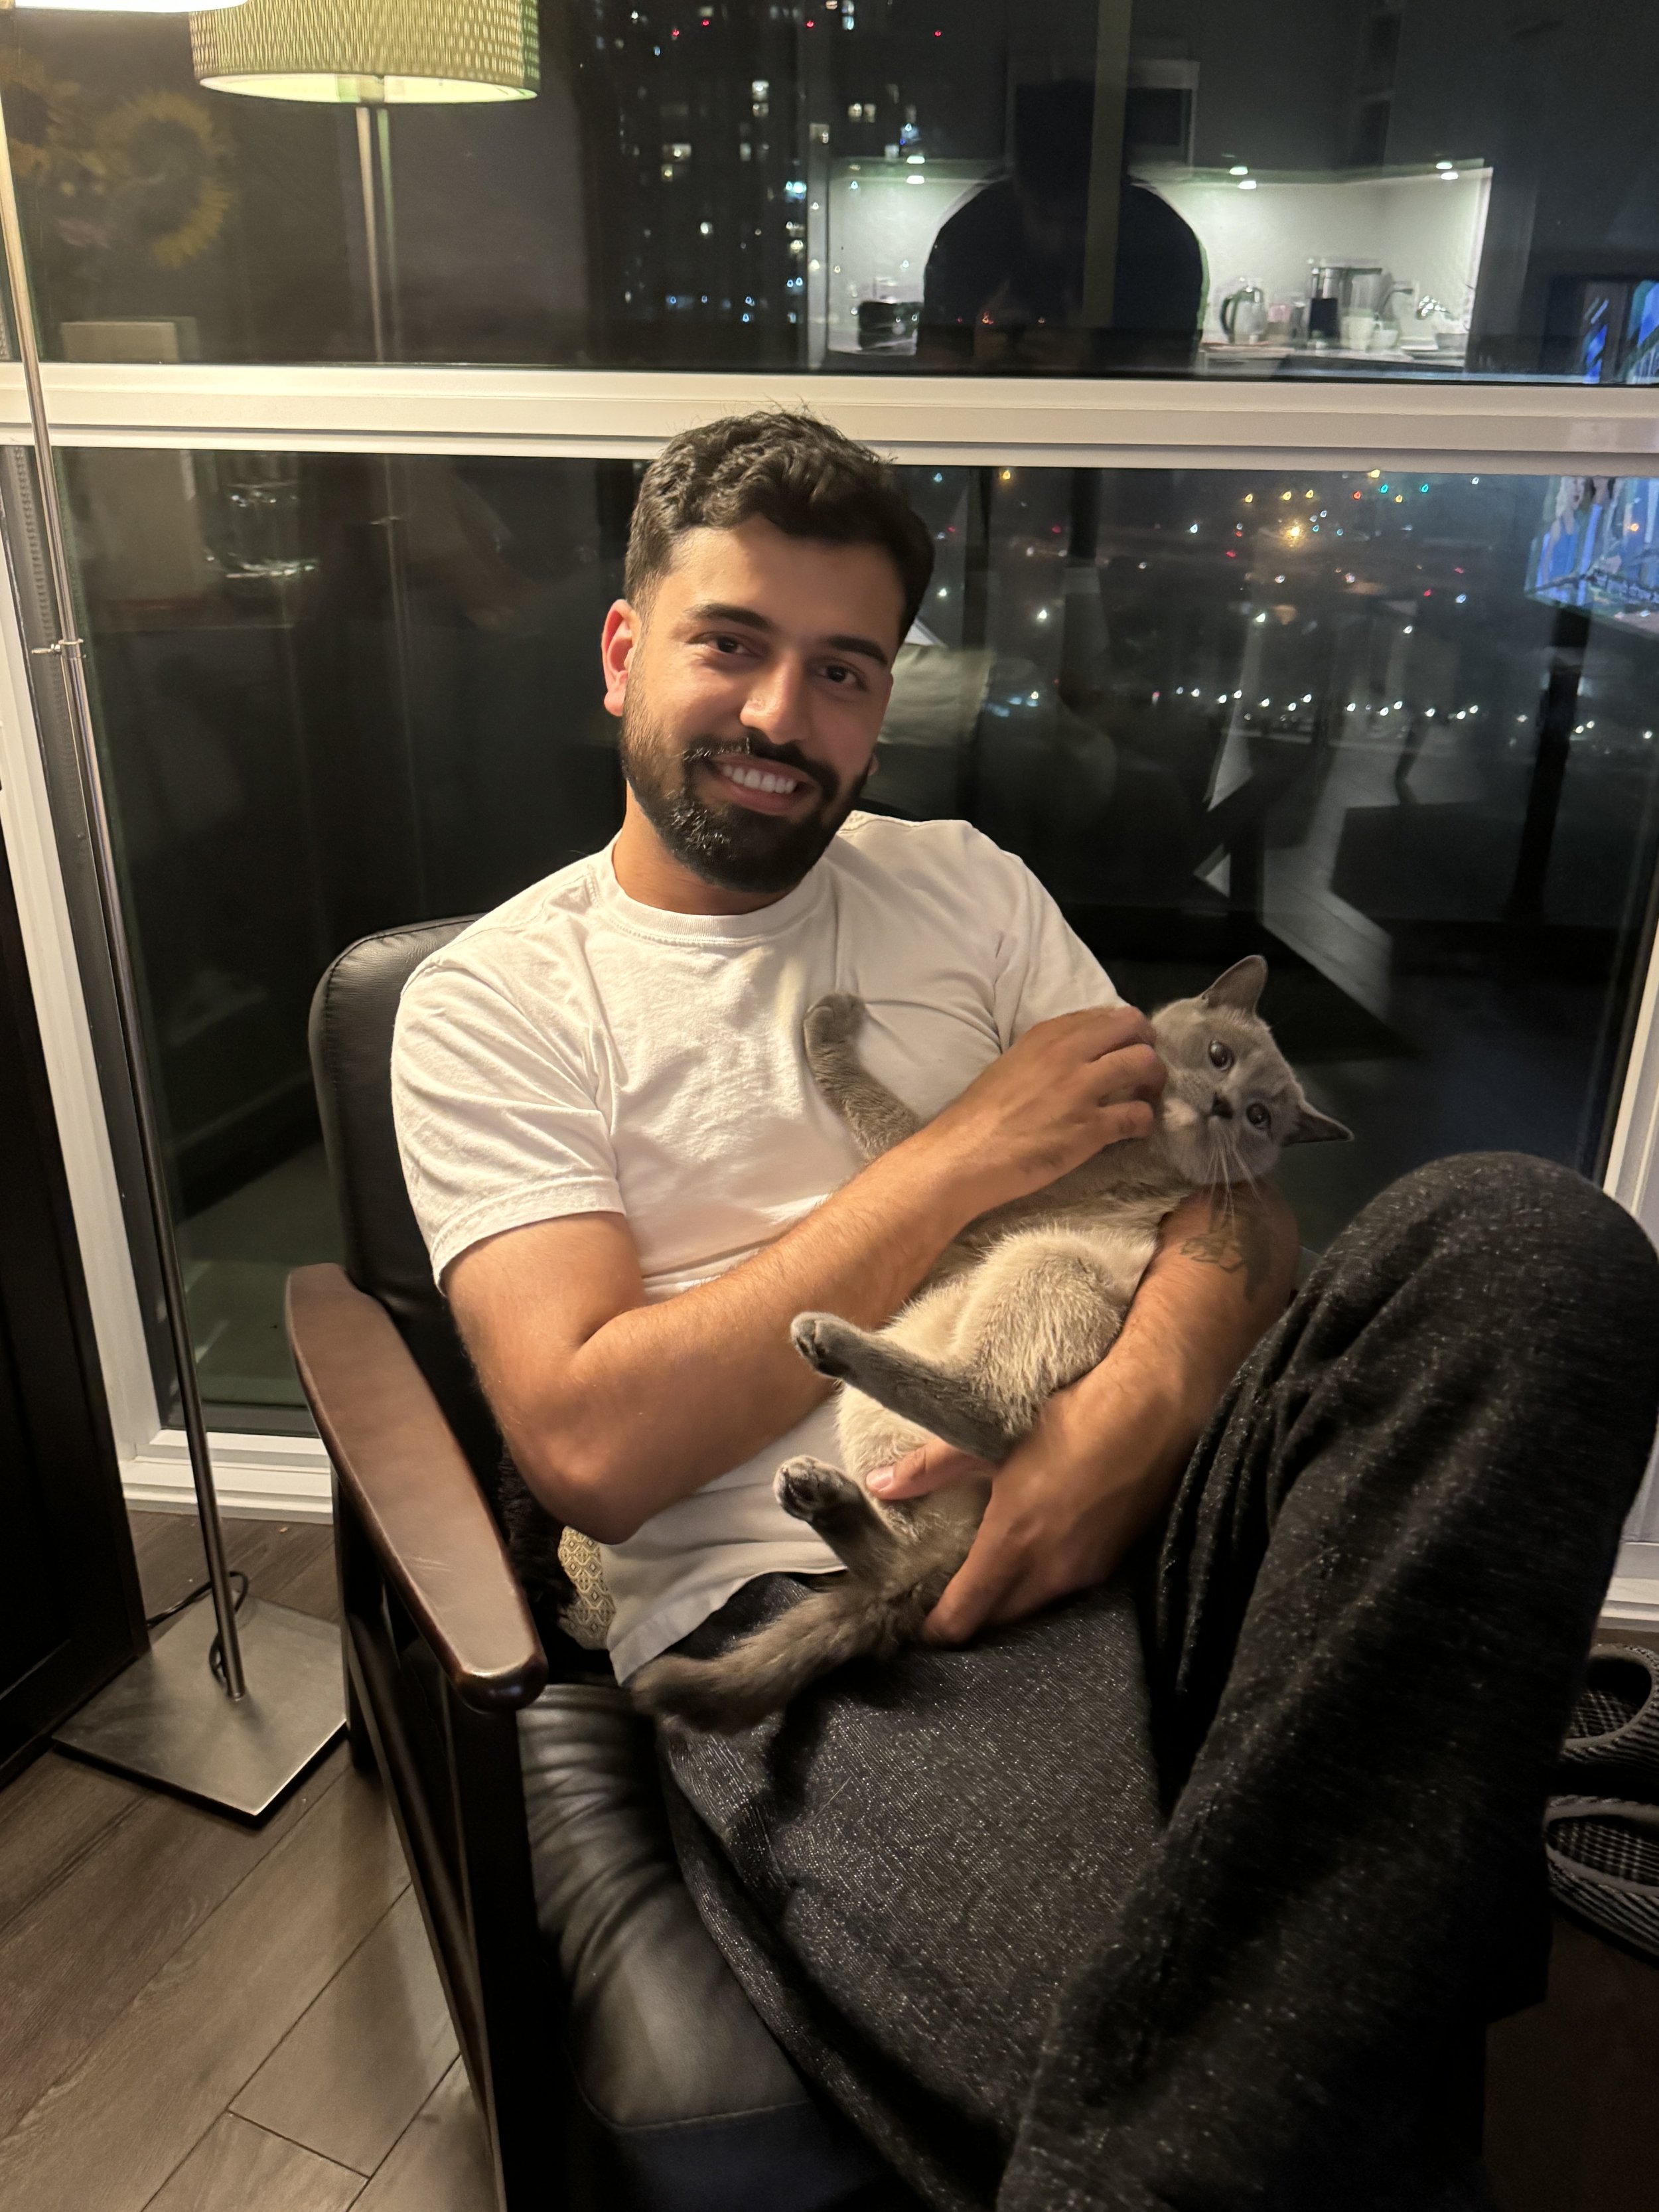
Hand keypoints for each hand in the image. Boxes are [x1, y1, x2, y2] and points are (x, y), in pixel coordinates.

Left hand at [868, 1365, 1189, 1644]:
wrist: (1154, 1408)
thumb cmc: (1070, 1418)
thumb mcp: (987, 1438)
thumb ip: (929, 1469)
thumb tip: (878, 1486)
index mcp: (1012, 1545)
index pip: (964, 1617)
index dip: (935, 1630)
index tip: (917, 1626)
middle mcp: (1051, 1571)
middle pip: (999, 1620)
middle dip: (971, 1616)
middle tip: (947, 1595)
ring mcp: (1087, 1571)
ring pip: (1035, 1606)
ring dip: (1010, 1600)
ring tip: (989, 1571)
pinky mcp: (1113, 1561)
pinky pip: (1066, 1588)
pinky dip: (1044, 1581)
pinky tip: (1038, 1549)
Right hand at [916, 1005, 1164, 1215]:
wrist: (963, 1156)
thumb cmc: (979, 1116)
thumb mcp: (1012, 1065)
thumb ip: (1047, 1055)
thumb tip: (1077, 1058)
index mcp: (1047, 1035)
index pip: (1104, 1014)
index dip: (1123, 1030)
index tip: (1124, 1047)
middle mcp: (1069, 1053)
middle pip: (1134, 1028)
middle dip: (1147, 1046)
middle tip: (1143, 1069)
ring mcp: (1083, 1089)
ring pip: (1146, 1065)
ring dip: (1155, 1081)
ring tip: (1146, 1097)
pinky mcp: (1092, 1128)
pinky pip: (1139, 1115)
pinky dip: (1144, 1122)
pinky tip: (1135, 1130)